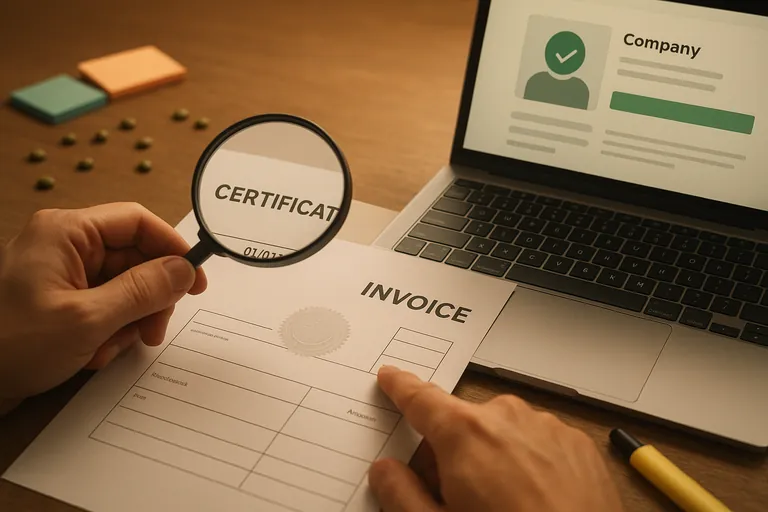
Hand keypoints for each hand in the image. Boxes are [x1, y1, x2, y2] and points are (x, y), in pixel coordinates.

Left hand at [0, 203, 206, 409]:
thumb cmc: (11, 343)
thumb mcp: (87, 319)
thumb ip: (143, 291)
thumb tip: (185, 270)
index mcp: (67, 232)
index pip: (137, 222)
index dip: (171, 248)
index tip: (195, 279)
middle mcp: (67, 245)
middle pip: (135, 258)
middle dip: (149, 298)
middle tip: (153, 330)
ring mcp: (64, 272)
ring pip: (126, 286)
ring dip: (128, 321)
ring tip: (107, 348)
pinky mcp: (63, 298)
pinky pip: (107, 305)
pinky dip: (109, 330)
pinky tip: (91, 353)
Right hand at [369, 366, 623, 511]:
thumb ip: (402, 495)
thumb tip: (386, 471)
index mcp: (465, 433)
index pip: (420, 398)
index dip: (401, 388)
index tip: (392, 378)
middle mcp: (507, 417)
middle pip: (462, 423)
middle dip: (451, 452)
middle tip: (454, 496)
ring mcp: (547, 427)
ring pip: (503, 432)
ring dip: (493, 457)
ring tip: (503, 506)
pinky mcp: (579, 444)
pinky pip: (539, 442)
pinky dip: (529, 463)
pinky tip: (534, 501)